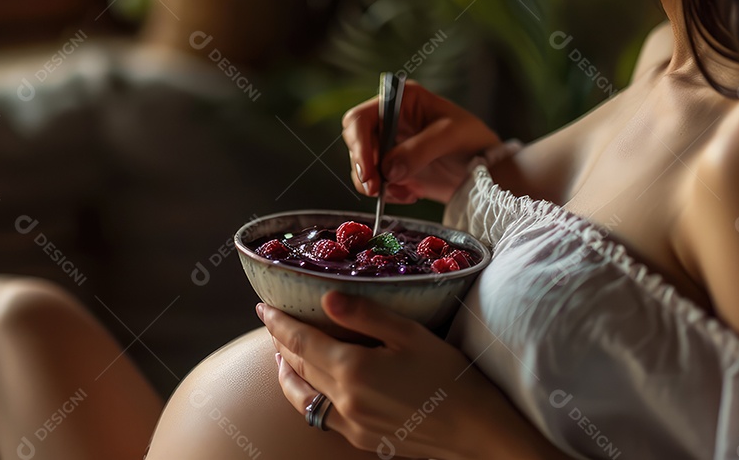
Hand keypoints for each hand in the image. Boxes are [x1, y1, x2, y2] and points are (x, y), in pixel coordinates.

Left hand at [257, 292, 524, 459]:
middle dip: (281, 343)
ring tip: (282, 356)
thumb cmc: (449, 376)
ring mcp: (350, 424)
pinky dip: (307, 397)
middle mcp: (343, 400)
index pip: (300, 340)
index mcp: (351, 369)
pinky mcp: (361, 439)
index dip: (278, 322)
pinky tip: (314, 387)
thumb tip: (327, 298)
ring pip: (302, 397)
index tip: (262, 307)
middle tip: (273, 324)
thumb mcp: (411, 334)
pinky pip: (321, 416)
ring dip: (288, 374)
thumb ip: (365, 315)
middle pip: (297, 366)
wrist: (476, 432)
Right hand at [342, 81, 501, 203]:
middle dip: (363, 168)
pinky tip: (410, 195)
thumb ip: (418, 151)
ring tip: (403, 193)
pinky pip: (376, 183)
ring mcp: (390, 146)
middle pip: (356, 143)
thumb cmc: (473, 140)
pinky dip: (388, 193)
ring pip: (362, 166)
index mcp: (400, 102)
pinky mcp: (394, 169)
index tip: (368, 171)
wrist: (487, 169)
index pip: (361, 119)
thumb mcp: (450, 137)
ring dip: (375, 184)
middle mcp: (390, 121)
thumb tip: (388, 170)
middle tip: (376, 190)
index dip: (359, 144)